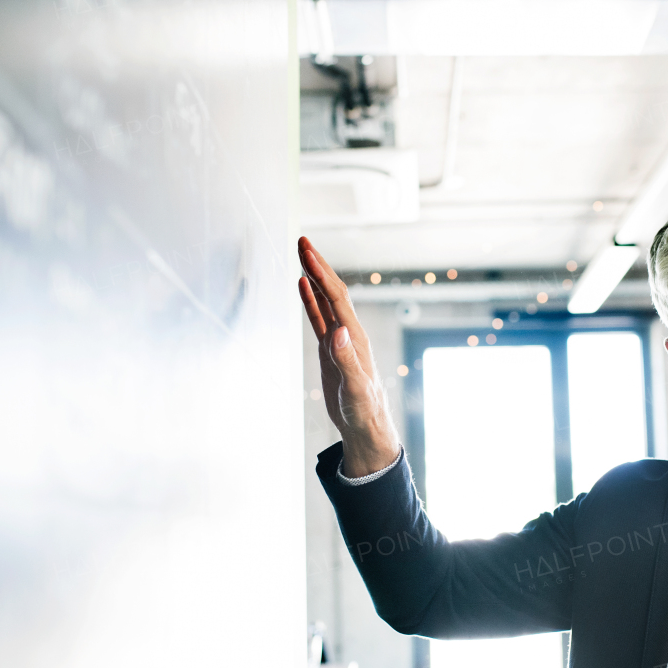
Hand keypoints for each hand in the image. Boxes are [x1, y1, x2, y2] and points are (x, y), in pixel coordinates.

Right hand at [297, 236, 400, 476]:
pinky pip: (319, 317)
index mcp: (354, 337)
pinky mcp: (331, 349)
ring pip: (324, 300)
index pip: (336, 297)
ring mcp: (339, 339)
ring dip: (313, 277)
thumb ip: (346, 359)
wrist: (366, 427)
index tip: (305, 252)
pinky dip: (310, 299)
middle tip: (302, 240)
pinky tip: (302, 285)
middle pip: (332, 291)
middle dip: (318, 265)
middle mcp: (348, 332)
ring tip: (302, 254)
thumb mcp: (354, 387)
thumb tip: (338, 331)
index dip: (320, 273)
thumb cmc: (364, 410)